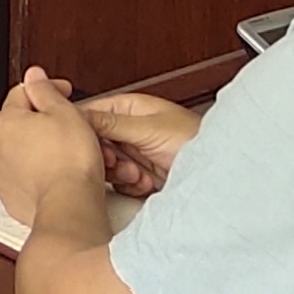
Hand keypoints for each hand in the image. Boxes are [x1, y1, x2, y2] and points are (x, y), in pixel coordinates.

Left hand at [0, 68, 109, 230]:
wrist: (68, 206)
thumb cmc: (69, 162)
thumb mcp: (64, 113)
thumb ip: (45, 90)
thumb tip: (35, 76)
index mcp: (5, 121)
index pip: (22, 92)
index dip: (48, 89)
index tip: (64, 93)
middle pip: (19, 122)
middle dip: (42, 120)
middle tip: (69, 124)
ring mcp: (1, 173)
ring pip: (21, 151)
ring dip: (40, 147)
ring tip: (67, 151)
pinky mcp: (11, 197)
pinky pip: (25, 176)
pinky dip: (39, 172)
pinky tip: (58, 173)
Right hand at [80, 93, 201, 197]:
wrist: (218, 173)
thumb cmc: (195, 139)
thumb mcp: (147, 128)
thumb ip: (110, 123)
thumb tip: (76, 115)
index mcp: (129, 108)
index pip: (90, 114)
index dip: (85, 131)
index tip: (87, 145)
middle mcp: (128, 129)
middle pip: (95, 143)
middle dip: (105, 156)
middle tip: (113, 161)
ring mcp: (134, 153)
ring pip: (105, 166)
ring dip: (119, 173)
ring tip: (137, 173)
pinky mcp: (140, 176)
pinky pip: (119, 183)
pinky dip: (131, 185)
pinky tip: (146, 182)